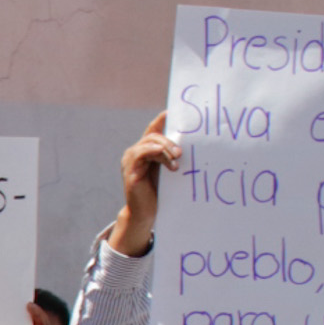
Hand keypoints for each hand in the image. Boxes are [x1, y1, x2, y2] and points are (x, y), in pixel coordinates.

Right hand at [107, 111, 180, 257]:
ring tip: (177, 159)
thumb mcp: (170, 168)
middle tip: (182, 151)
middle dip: (170, 139)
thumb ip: (173, 154)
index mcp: (145, 150)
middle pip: (153, 134)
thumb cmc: (161, 192)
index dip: (163, 118)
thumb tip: (193, 140)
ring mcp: (130, 160)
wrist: (147, 213)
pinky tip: (170, 163)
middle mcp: (135, 152)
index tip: (175, 111)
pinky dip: (156, 153)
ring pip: (149, 142)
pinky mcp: (129, 170)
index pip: (154, 128)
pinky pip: (142, 154)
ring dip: (166, 147)